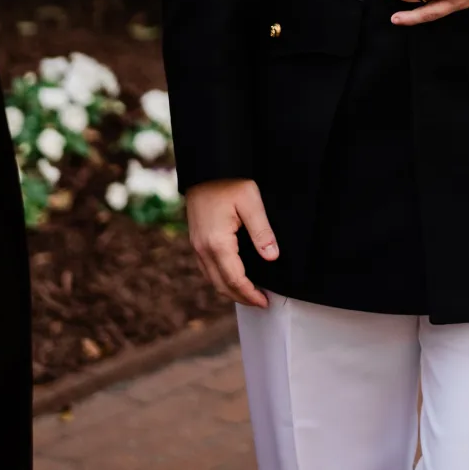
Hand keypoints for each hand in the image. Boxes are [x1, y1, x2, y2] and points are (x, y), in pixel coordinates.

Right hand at [185, 179, 278, 307]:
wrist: (205, 167)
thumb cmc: (229, 181)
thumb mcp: (251, 202)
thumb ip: (262, 231)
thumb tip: (272, 257)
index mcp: (217, 243)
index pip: (235, 279)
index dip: (250, 294)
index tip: (265, 301)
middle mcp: (203, 248)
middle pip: (221, 285)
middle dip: (241, 297)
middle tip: (261, 303)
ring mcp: (196, 245)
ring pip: (212, 279)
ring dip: (230, 290)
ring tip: (250, 294)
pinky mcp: (196, 240)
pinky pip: (207, 268)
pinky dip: (221, 278)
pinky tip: (234, 277)